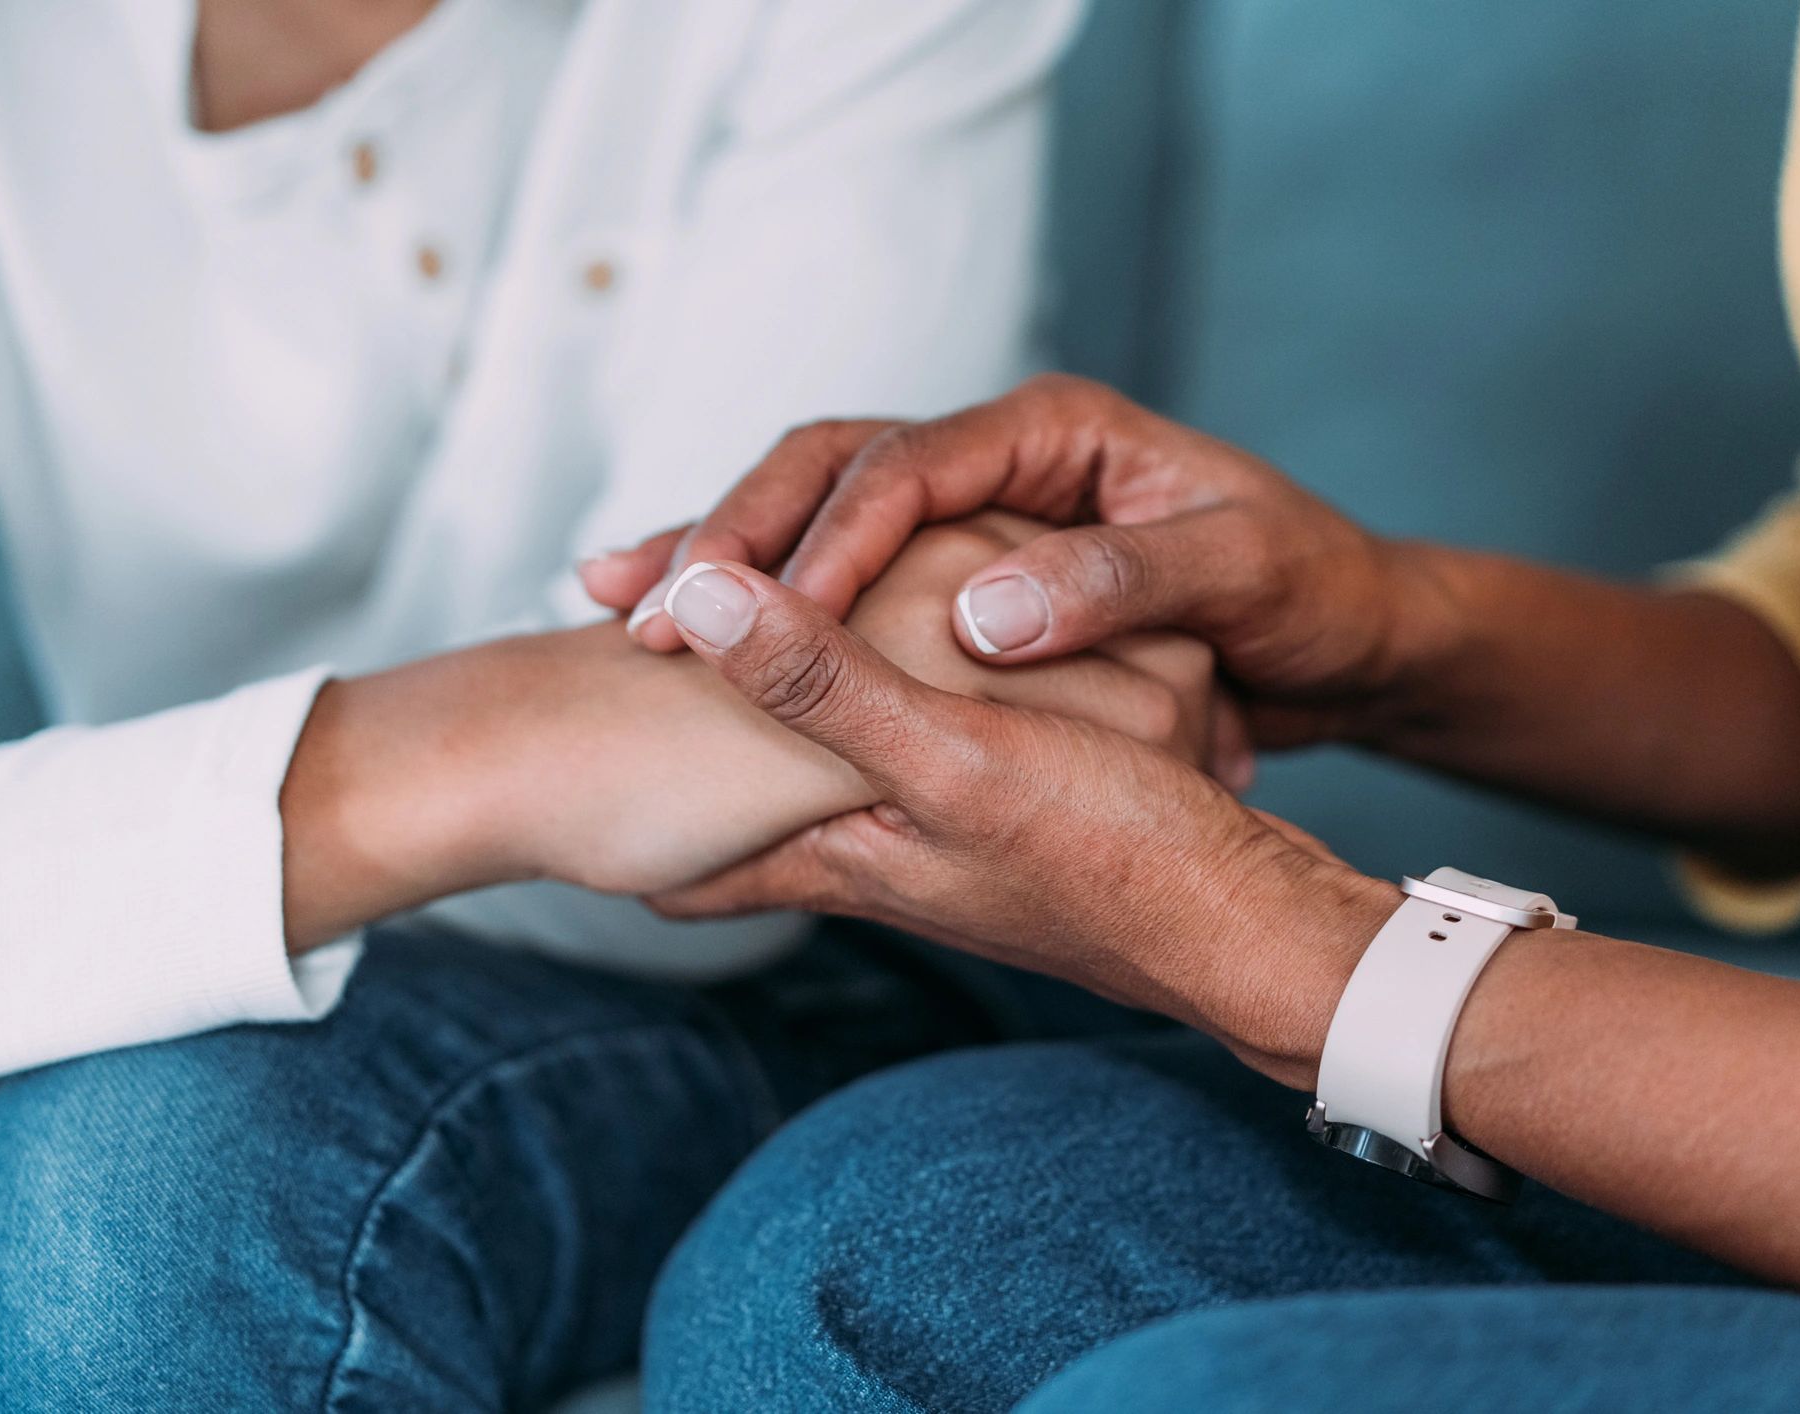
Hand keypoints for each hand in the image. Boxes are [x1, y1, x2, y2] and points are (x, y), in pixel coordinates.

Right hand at [582, 375, 1459, 754]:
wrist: (1352, 626)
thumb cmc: (1311, 589)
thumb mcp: (1237, 573)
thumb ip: (1116, 585)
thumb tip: (981, 620)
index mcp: (1056, 429)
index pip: (904, 464)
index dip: (822, 539)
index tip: (760, 619)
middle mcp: (1001, 457)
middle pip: (827, 469)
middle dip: (728, 536)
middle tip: (636, 606)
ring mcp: (976, 514)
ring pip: (814, 516)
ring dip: (722, 566)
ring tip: (622, 613)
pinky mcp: (964, 574)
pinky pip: (844, 577)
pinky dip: (770, 612)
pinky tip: (703, 651)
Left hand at [642, 556, 1395, 1087]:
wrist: (1245, 923)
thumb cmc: (1107, 855)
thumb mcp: (949, 755)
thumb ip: (821, 680)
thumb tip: (693, 597)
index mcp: (839, 848)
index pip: (691, 863)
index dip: (619, 825)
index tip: (554, 767)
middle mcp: (874, 857)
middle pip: (741, 832)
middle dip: (682, 778)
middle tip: (617, 721)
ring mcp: (940, 847)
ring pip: (822, 791)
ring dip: (772, 745)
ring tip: (721, 696)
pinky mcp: (1006, 819)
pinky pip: (910, 763)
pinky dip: (873, 724)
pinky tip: (886, 695)